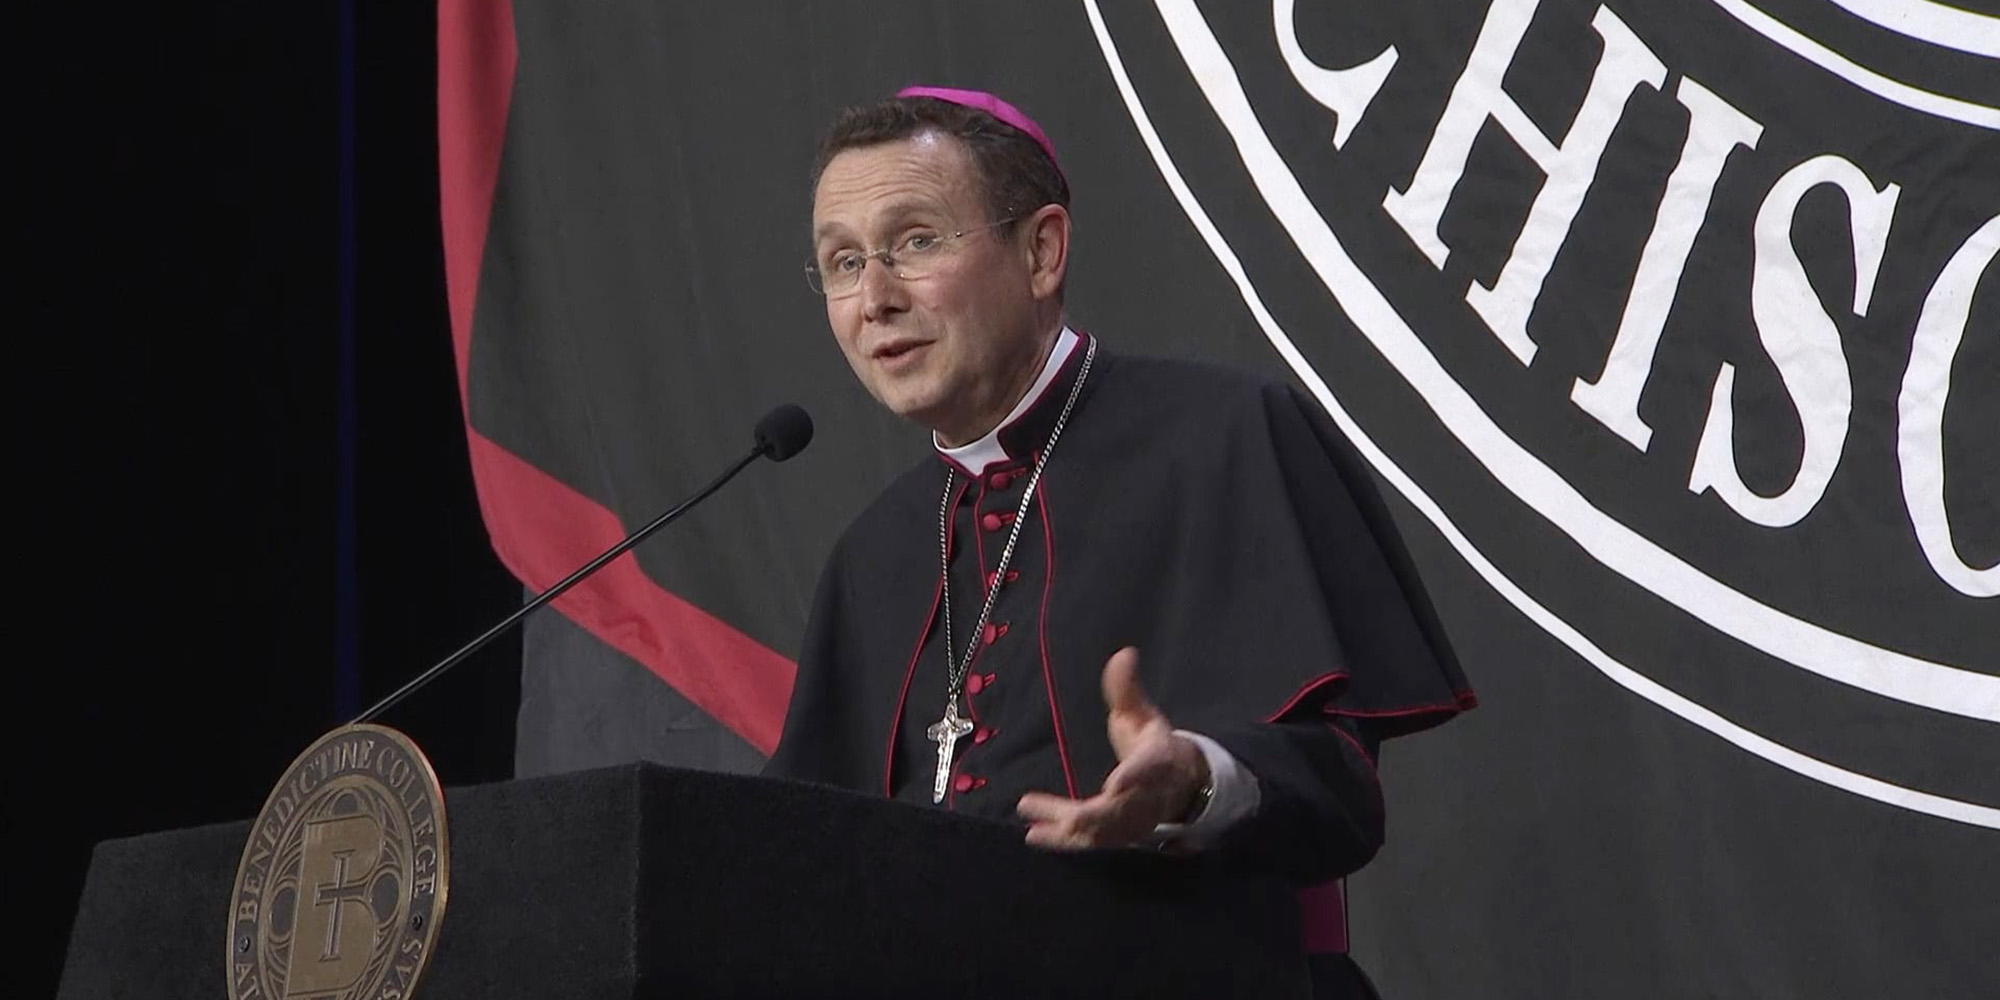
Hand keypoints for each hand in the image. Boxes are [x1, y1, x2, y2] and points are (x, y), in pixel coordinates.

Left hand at [1017, 647, 1210, 849]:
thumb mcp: (1142, 714)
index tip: (1116, 784)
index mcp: (1156, 762)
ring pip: (1100, 830)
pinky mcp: (1119, 835)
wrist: (1179, 784)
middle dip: (1083, 813)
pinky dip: (1064, 841)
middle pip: (1116, 809)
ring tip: (1030, 820)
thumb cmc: (1153, 744)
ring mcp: (1133, 821)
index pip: (1148, 770)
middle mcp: (1146, 796)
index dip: (1134, 778)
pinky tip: (1033, 836)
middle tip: (1044, 807)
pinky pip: (1091, 841)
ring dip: (1064, 828)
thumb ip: (1127, 689)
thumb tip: (1124, 654)